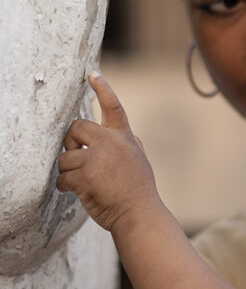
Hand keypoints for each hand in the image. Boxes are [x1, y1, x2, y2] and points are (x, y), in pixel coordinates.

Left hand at [57, 72, 159, 231]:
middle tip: (76, 157)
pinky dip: (66, 186)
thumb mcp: (139, 160)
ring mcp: (98, 157)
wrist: (140, 213)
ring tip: (84, 183)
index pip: (113, 107)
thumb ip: (129, 144)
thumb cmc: (138, 191)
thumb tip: (127, 132)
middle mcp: (112, 142)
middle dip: (71, 142)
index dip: (103, 88)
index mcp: (125, 137)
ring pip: (65, 157)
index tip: (92, 74)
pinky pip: (63, 177)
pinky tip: (77, 191)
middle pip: (76, 128)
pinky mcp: (86, 174)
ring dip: (69, 171)